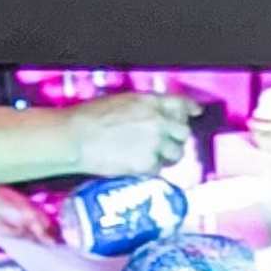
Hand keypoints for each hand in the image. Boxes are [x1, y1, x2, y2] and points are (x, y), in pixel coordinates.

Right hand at [63, 88, 204, 177]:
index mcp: (148, 101)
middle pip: (183, 133)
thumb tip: (154, 117)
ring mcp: (155, 143)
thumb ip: (142, 108)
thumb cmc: (88, 117)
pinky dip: (151, 169)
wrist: (75, 136)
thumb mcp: (119, 102)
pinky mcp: (148, 164)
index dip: (189, 109)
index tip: (195, 112)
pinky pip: (159, 169)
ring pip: (176, 154)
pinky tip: (136, 165)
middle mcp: (157, 121)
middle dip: (176, 138)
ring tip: (150, 156)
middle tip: (165, 144)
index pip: (180, 104)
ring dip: (167, 156)